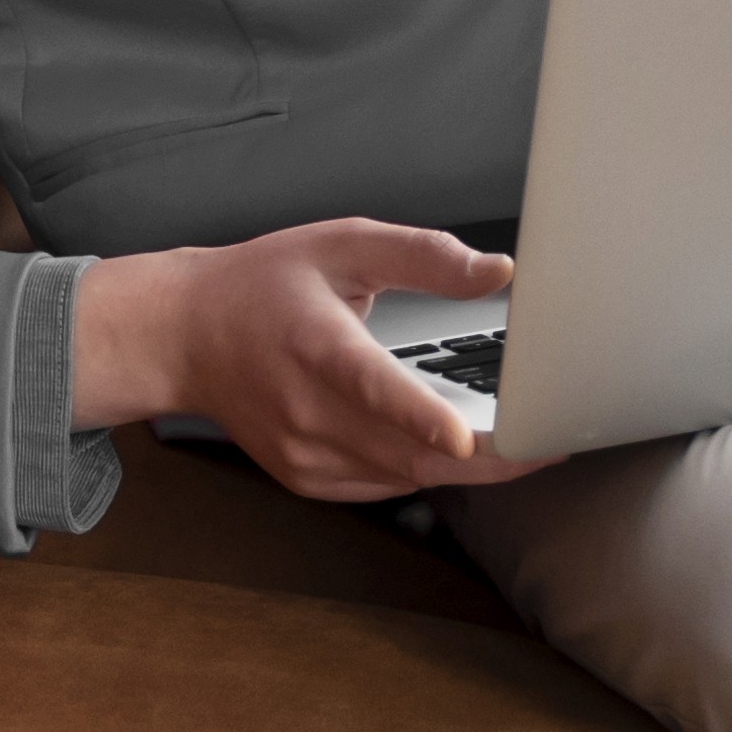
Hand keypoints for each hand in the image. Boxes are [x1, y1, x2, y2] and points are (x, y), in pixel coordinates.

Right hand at [68, 219, 550, 504]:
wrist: (185, 335)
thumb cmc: (263, 285)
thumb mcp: (343, 244)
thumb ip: (425, 255)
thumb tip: (500, 272)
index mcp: (314, 343)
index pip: (370, 386)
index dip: (419, 415)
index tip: (465, 436)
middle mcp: (303, 408)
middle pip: (405, 452)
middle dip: (487, 460)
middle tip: (547, 443)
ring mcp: (301, 452)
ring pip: (403, 477)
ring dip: (463, 467)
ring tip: (518, 444)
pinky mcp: (305, 478)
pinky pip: (384, 487)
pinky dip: (423, 471)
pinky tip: (446, 446)